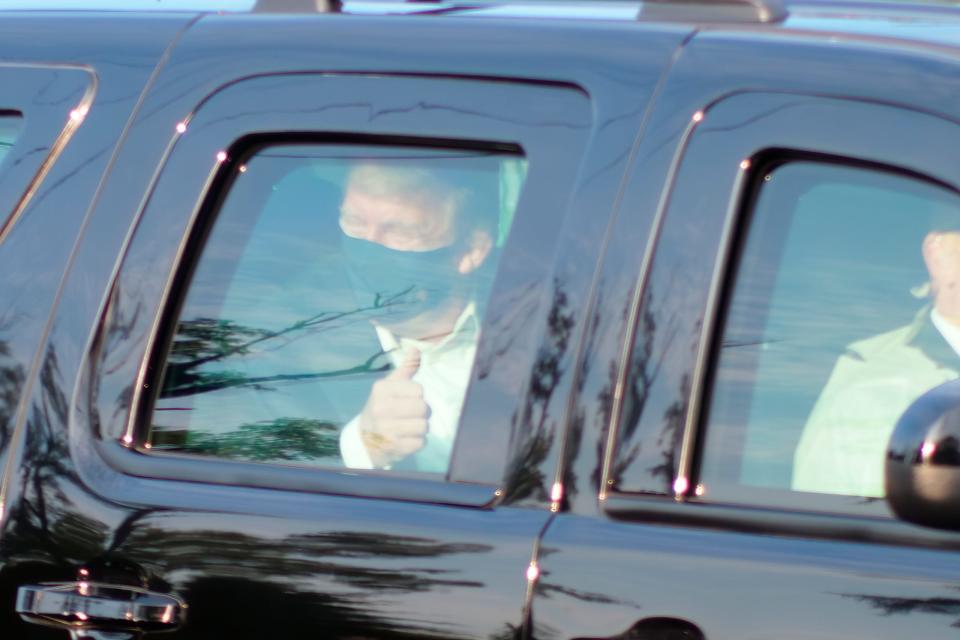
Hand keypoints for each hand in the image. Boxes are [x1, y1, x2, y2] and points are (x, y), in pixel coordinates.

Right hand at [358, 348, 428, 467]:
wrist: (364, 439)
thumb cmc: (382, 407)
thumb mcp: (390, 386)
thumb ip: (406, 368)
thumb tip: (416, 349)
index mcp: (381, 390)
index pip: (419, 390)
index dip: (417, 395)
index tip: (406, 399)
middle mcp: (381, 409)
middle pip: (424, 408)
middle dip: (422, 412)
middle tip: (410, 415)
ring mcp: (386, 430)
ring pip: (424, 426)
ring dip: (420, 428)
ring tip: (408, 427)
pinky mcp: (393, 448)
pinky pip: (421, 443)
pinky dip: (417, 442)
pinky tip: (406, 439)